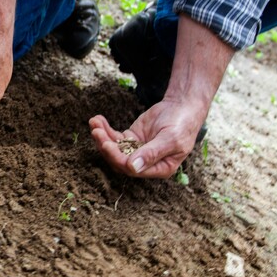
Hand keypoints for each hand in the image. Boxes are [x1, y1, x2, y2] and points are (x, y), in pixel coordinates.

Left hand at [89, 96, 205, 177]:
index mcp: (159, 168)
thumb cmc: (182, 124)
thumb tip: (133, 167)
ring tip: (94, 122)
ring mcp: (136, 150)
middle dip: (106, 146)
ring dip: (102, 137)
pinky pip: (114, 137)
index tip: (107, 144)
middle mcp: (146, 163)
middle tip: (96, 132)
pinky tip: (97, 119)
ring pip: (114, 148)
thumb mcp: (170, 139)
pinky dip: (105, 129)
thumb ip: (152, 153)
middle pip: (119, 160)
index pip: (132, 169)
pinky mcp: (131, 138)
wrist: (182, 107)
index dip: (117, 158)